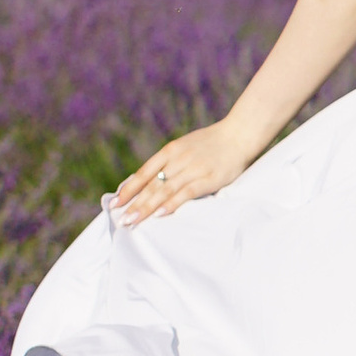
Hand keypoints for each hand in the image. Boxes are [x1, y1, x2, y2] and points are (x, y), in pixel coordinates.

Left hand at [111, 119, 250, 226]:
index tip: (115, 202)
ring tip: (133, 221)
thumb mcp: (186, 146)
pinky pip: (185, 193)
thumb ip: (170, 161)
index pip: (144, 172)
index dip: (129, 188)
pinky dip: (171, 204)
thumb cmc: (213, 144)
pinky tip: (158, 214)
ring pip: (164, 191)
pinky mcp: (207, 178)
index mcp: (171, 150)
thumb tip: (152, 181)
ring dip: (146, 208)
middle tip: (121, 219)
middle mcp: (178, 159)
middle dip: (134, 203)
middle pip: (151, 184)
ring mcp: (192, 169)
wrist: (239, 134)